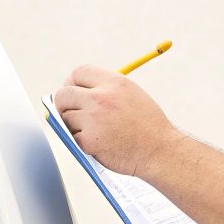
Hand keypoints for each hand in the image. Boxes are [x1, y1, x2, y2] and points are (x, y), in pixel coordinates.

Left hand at [50, 65, 184, 178]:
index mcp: (113, 82)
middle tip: (69, 112)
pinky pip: (72, 137)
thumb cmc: (147, 126)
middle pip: (64, 93)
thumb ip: (106, 89)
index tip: (73, 91)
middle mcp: (101, 97)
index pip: (79, 72)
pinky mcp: (88, 140)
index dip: (73, 82)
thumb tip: (76, 90)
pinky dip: (81, 142)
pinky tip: (99, 143)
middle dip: (63, 103)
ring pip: (66, 117)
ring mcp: (93, 119)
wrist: (160, 151)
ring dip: (74, 125)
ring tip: (96, 131)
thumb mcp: (131, 94)